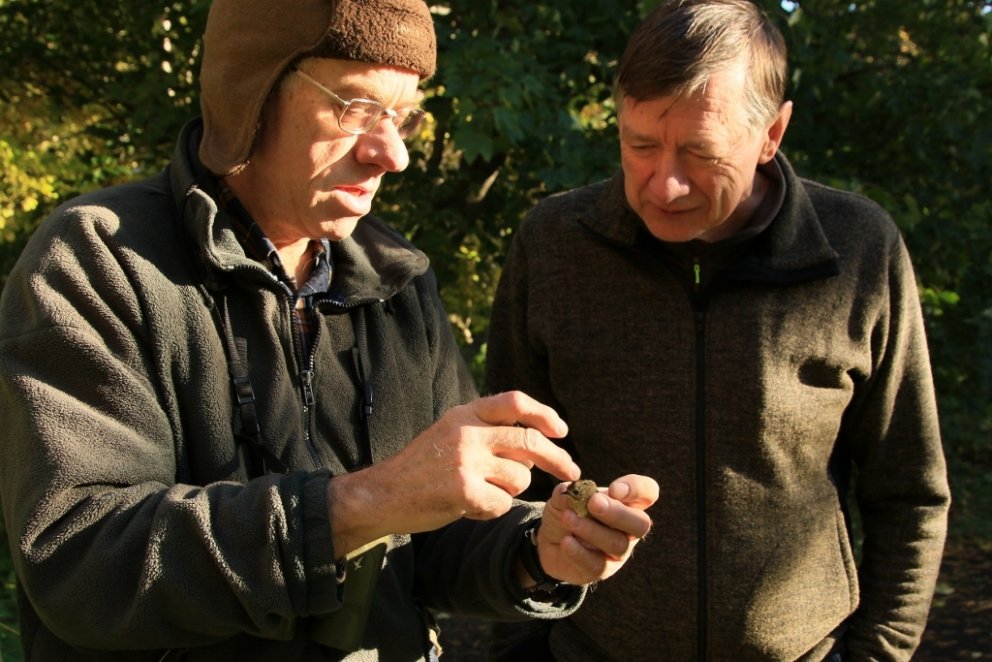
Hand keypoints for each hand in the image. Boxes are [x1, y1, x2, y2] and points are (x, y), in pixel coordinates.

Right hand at [327, 391, 579, 555]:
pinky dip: (493, 510)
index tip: (562, 430)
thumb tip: (537, 441)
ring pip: (519, 477)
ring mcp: (465, 461)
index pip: (514, 402)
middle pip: (530, 442)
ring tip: (480, 491)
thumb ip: (487, 429)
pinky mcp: (463, 491)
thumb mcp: (450, 431)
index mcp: (465, 414)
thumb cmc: (422, 467)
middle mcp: (467, 432)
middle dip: (558, 459)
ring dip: (509, 489)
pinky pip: (503, 503)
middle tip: (573, 471)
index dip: (544, 414)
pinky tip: (470, 507)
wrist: (382, 494)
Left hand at [528, 474, 657, 585]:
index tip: (613, 489)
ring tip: (567, 518)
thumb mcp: (565, 496)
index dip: (637, 489)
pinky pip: (597, 565)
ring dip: (591, 530)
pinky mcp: (602, 570)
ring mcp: (618, 552)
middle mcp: (629, 528)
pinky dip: (579, 552)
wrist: (547, 541)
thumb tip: (577, 493)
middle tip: (593, 503)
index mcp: (627, 503)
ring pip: (617, 544)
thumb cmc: (566, 512)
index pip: (648, 492)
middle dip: (617, 513)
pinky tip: (566, 541)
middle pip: (641, 524)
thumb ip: (572, 492)